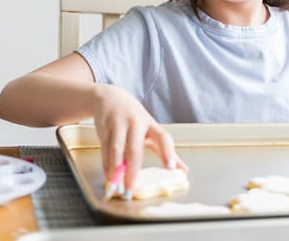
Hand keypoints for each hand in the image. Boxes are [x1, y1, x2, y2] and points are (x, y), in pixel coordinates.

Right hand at [92, 84, 187, 198]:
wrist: (111, 98)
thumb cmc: (135, 118)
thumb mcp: (151, 130)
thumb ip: (165, 150)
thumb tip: (183, 170)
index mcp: (151, 124)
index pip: (163, 138)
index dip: (168, 152)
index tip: (171, 167)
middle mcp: (136, 123)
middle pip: (135, 149)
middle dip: (132, 172)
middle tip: (130, 190)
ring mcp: (119, 123)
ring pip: (117, 149)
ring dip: (115, 169)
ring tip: (116, 185)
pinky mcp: (105, 126)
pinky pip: (105, 148)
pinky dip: (106, 164)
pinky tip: (108, 175)